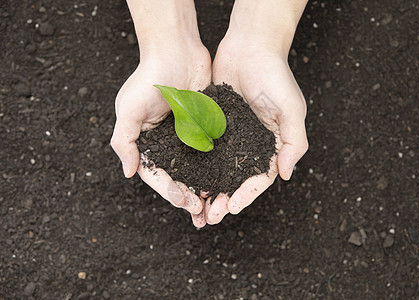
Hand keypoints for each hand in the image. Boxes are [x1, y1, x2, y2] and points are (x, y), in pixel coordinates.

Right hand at [110, 37, 211, 227]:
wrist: (177, 49)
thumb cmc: (148, 77)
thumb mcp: (128, 109)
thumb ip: (125, 141)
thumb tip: (128, 173)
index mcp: (148, 143)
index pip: (157, 174)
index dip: (169, 191)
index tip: (184, 202)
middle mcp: (168, 144)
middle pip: (178, 178)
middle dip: (188, 198)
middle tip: (201, 214)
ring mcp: (188, 137)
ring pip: (197, 171)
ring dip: (204, 190)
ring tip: (214, 207)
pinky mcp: (207, 127)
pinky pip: (213, 153)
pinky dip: (218, 170)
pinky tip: (227, 182)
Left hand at [205, 34, 308, 223]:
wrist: (250, 45)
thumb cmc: (275, 75)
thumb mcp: (292, 108)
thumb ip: (294, 142)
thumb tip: (287, 174)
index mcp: (271, 144)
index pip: (259, 177)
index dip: (246, 194)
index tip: (232, 207)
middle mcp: (250, 143)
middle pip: (236, 179)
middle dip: (224, 199)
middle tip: (211, 216)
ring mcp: (231, 135)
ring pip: (218, 169)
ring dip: (209, 189)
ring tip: (197, 205)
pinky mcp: (213, 123)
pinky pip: (204, 149)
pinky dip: (197, 166)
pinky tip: (187, 178)